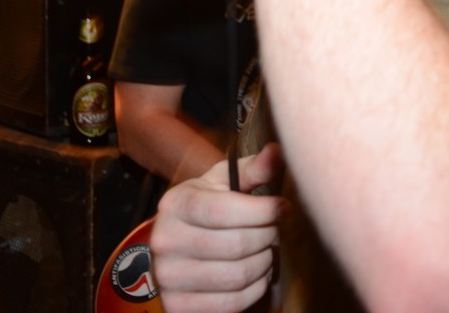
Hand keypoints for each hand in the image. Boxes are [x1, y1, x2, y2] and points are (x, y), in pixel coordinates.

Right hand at [152, 143, 287, 312]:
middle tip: (274, 230)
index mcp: (177, 204)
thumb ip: (252, 170)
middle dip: (267, 237)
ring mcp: (168, 278)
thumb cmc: (205, 209)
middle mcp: (166, 242)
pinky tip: (256, 274)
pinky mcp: (178, 306)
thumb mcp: (222, 182)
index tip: (282, 208)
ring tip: (266, 251)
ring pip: (237, 276)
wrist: (171, 248)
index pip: (225, 210)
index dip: (263, 211)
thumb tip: (278, 151)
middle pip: (236, 246)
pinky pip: (231, 303)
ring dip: (264, 263)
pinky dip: (254, 289)